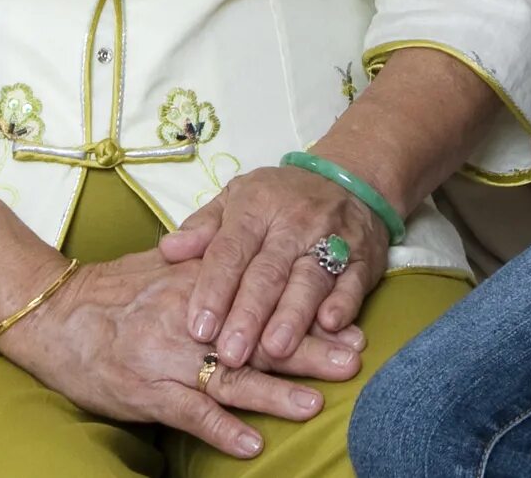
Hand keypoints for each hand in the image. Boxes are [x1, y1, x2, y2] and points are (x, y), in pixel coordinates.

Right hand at [0, 246, 364, 460]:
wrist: (53, 312)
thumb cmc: (113, 291)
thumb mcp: (167, 266)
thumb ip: (213, 266)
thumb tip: (260, 261)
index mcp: (200, 284)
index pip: (263, 296)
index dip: (307, 309)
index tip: (348, 317)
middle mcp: (190, 319)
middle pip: (257, 337)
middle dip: (307, 349)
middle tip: (353, 358)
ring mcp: (167, 357)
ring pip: (230, 377)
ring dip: (274, 393)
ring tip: (315, 405)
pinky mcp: (145, 391)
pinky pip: (190, 413)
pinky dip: (222, 430)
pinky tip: (252, 444)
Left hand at [156, 162, 388, 368]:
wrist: (349, 177)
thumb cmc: (280, 197)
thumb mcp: (236, 198)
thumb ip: (203, 227)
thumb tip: (167, 250)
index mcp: (256, 207)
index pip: (230, 251)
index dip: (214, 290)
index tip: (198, 328)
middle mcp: (293, 223)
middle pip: (268, 272)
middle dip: (249, 314)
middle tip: (230, 353)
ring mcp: (331, 239)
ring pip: (309, 280)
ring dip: (293, 316)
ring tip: (275, 350)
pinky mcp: (363, 257)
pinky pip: (353, 281)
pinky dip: (343, 303)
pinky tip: (330, 326)